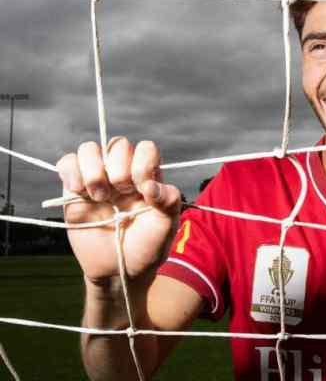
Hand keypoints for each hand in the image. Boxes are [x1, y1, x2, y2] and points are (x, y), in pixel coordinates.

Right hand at [56, 137, 181, 283]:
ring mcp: (98, 179)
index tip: (142, 190)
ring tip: (99, 196)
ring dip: (94, 170)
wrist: (119, 268)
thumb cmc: (147, 246)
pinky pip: (67, 162)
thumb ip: (168, 201)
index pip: (146, 149)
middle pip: (118, 145)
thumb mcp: (166, 226)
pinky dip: (71, 171)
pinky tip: (79, 192)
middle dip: (119, 169)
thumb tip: (151, 185)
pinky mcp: (74, 188)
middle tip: (120, 195)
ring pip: (90, 149)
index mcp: (148, 177)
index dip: (143, 164)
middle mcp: (123, 173)